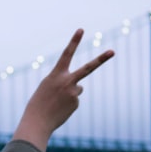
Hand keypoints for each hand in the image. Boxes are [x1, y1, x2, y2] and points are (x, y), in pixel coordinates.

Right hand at [12, 29, 113, 151]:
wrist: (37, 121)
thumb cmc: (38, 103)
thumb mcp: (47, 88)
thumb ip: (63, 83)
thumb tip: (80, 88)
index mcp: (55, 74)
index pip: (66, 54)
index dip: (74, 41)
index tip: (81, 30)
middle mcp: (67, 81)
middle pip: (88, 68)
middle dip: (101, 59)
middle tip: (113, 51)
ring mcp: (73, 92)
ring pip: (77, 88)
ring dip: (69, 94)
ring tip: (56, 102)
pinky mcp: (76, 103)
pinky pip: (74, 100)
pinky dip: (67, 104)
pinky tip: (59, 109)